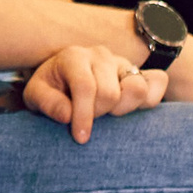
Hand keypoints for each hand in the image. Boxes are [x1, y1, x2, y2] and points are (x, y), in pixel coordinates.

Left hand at [24, 44, 164, 141]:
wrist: (62, 79)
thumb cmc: (50, 89)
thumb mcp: (35, 95)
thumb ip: (47, 103)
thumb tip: (67, 115)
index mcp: (73, 57)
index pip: (85, 86)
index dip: (84, 115)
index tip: (81, 137)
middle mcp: (100, 55)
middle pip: (110, 92)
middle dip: (99, 114)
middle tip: (89, 120)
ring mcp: (122, 62)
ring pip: (137, 88)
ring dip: (123, 109)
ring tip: (107, 113)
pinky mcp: (139, 72)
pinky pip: (158, 81)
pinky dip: (149, 99)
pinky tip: (129, 109)